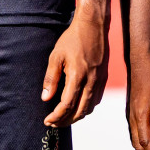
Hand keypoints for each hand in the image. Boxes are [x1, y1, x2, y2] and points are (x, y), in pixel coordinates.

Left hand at [42, 6, 107, 126]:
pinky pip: (95, 100)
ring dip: (76, 116)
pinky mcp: (104, 79)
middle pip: (79, 112)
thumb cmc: (72, 39)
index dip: (56, 116)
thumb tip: (45, 98)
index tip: (47, 121)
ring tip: (63, 117)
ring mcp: (100, 81)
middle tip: (53, 123)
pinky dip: (85, 108)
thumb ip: (51, 78)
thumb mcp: (56, 56)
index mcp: (78, 76)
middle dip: (65, 121)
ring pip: (89, 109)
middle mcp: (91, 82)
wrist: (93, 26)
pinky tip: (77, 106)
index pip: (66, 105)